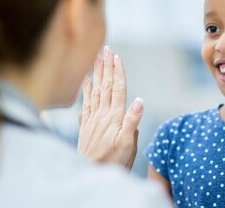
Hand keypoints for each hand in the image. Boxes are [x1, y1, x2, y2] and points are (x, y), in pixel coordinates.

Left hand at [77, 46, 143, 169]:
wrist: (90, 174)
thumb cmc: (113, 162)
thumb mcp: (128, 144)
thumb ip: (132, 121)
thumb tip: (140, 100)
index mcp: (115, 116)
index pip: (118, 89)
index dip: (118, 72)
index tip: (117, 57)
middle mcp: (102, 114)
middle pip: (105, 86)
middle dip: (106, 67)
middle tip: (106, 50)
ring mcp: (92, 120)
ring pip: (94, 91)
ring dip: (96, 74)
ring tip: (95, 60)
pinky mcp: (86, 127)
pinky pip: (85, 104)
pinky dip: (85, 91)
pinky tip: (84, 83)